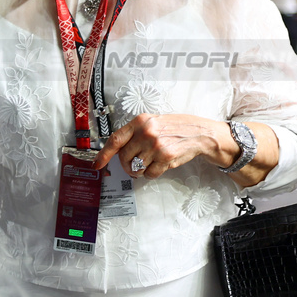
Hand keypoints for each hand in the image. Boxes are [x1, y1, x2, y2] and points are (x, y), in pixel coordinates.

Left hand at [94, 113, 229, 179]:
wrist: (199, 132)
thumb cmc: (175, 127)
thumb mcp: (152, 122)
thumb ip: (135, 133)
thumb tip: (116, 150)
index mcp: (140, 121)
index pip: (115, 140)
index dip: (103, 154)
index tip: (97, 164)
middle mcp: (146, 132)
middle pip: (124, 157)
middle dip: (126, 165)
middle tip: (133, 166)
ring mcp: (156, 145)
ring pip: (136, 167)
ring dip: (140, 170)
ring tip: (149, 162)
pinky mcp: (165, 157)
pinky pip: (149, 174)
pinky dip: (152, 174)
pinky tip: (159, 165)